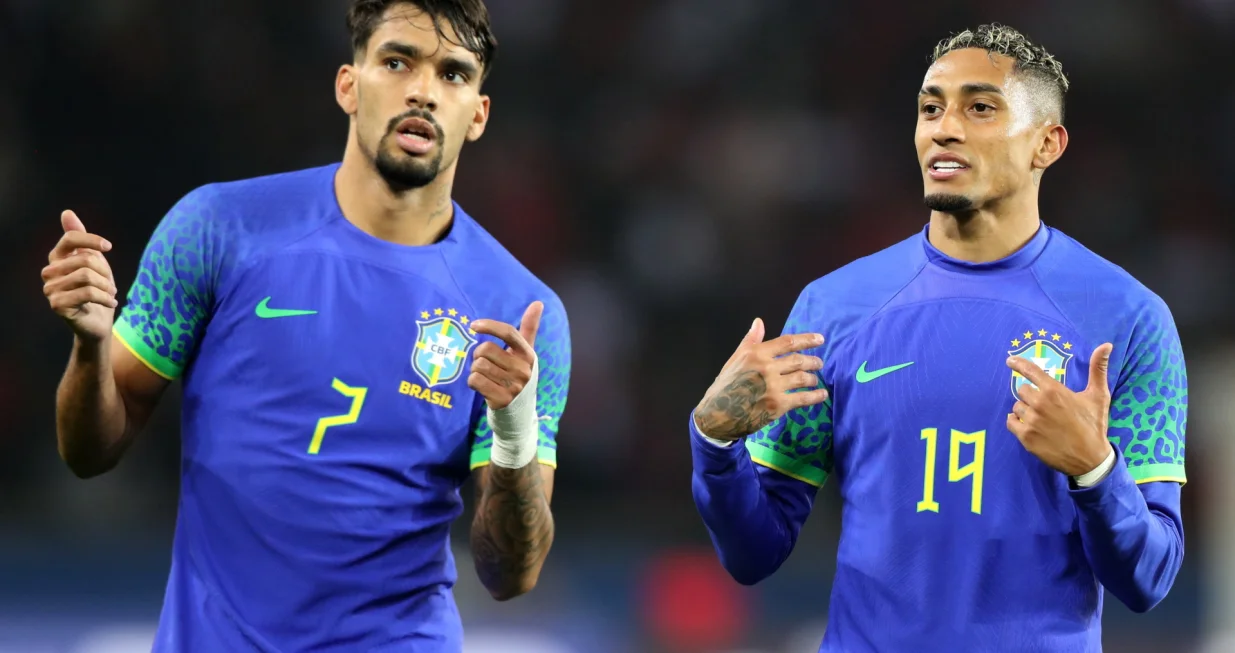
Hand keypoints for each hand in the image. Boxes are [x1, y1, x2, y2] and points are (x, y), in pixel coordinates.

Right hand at [42, 210, 118, 342]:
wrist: (99, 323)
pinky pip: (87, 293)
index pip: (70, 238)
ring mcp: (50, 289)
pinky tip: (111, 303)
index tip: (108, 246)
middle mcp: (49, 272)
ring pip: (87, 276)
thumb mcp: (95, 262)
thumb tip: (66, 212)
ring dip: (107, 286)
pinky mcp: (57, 305)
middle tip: (111, 285)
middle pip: (84, 259)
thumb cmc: (98, 291)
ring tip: (111, 294)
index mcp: (57, 258)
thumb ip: (82, 240)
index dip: (91, 240)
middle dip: (105, 272)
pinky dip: (105, 298)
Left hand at [468, 301, 541, 409]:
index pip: (509, 333)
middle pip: (485, 349)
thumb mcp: (526, 353)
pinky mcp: (501, 399)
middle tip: (485, 364)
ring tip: (485, 376)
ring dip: (475, 370)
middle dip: (478, 355)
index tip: (474, 325)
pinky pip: (475, 381)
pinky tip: (481, 386)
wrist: (519, 412)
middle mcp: (523, 369)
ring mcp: (513, 386)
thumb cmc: (518, 375)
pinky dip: (472, 382)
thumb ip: (529, 328)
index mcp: (528, 355)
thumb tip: (538, 303)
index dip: (490, 326)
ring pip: (478, 365)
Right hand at [693, 318, 827, 440]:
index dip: (807, 339)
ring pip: (802, 378)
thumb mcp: (736, 359)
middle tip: (818, 363)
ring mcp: (774, 387)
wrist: (718, 414)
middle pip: (798, 360)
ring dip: (813, 378)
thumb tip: (759, 322)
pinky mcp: (778, 405)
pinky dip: (815, 396)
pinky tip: (822, 394)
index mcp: (757, 353)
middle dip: (812, 361)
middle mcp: (767, 368)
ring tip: (815, 379)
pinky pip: (803, 398)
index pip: (787, 342)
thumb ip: (751, 340)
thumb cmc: (726, 385)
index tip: (820, 339)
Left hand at [1005, 343, 1114, 476]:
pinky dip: (1016, 422)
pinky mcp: (1025, 437)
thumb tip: (1106, 344)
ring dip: (1025, 410)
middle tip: (1046, 406)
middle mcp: (1040, 404)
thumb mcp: (1099, 396)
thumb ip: (1098, 369)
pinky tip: (1029, 426)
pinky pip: (1010, 422)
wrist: (1090, 459)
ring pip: (1016, 407)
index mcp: (1054, 391)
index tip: (1010, 361)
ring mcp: (1031, 421)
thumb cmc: (1094, 425)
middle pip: (1022, 390)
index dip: (1019, 364)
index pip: (1030, 371)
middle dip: (1031, 396)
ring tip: (1041, 419)